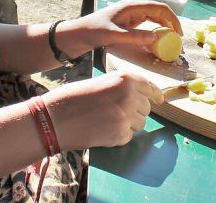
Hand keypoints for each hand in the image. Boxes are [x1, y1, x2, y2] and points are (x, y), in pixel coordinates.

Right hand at [43, 70, 163, 148]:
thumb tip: (138, 96)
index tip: (160, 100)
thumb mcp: (100, 82)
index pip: (150, 87)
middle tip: (115, 113)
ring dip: (128, 124)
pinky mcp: (120, 135)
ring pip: (140, 124)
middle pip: (146, 108)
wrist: (56, 118)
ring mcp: (127, 116)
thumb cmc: (73, 98)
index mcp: (125, 79)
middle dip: (136, 111)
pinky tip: (102, 130)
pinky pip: (128, 136)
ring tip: (106, 121)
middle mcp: (130, 96)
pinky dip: (118, 136)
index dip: (155, 95)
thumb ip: (121, 87)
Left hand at [75, 0, 180, 50]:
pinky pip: (147, 23)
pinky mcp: (128, 21)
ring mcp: (131, 14)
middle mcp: (134, 7)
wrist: (78, 34)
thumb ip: (134, 36)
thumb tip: (155, 37)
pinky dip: (155, 30)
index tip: (179, 34)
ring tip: (170, 40)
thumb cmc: (94, 32)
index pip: (160, 8)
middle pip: (159, 12)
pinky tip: (157, 40)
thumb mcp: (114, 36)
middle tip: (177, 40)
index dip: (173, 19)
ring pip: (154, 17)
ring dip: (164, 27)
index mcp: (133, 6)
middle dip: (170, 23)